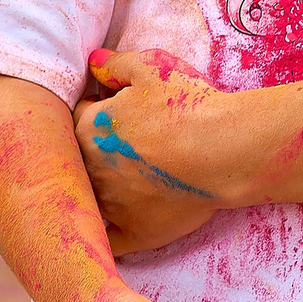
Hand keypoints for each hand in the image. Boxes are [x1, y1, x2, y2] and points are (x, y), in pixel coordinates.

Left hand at [74, 49, 224, 255]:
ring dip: (104, 187)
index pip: (79, 116)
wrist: (223, 150)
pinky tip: (115, 225)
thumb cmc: (186, 104)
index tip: (121, 108)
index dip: (99, 108)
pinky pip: (109, 239)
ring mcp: (112, 205)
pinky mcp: (135, 232)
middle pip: (82, 158)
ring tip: (132, 176)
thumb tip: (92, 62)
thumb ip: (114, 64)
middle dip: (98, 149)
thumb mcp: (150, 67)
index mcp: (89, 129)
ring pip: (93, 197)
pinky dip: (107, 234)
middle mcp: (92, 170)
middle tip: (128, 142)